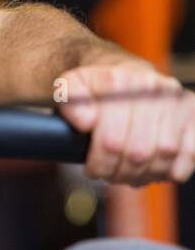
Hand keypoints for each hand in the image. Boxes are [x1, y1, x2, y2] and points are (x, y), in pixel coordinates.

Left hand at [55, 59, 194, 185]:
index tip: (92, 168)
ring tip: (128, 173)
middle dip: (120, 171)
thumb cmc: (95, 88)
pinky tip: (152, 168)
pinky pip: (190, 154)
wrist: (122, 75)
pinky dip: (171, 170)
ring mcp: (177, 100)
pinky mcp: (192, 113)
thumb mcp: (70, 87)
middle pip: (138, 152)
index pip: (111, 140)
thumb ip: (68, 100)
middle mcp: (153, 87)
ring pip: (164, 156)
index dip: (100, 163)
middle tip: (109, 173)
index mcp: (121, 80)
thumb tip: (85, 122)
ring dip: (143, 174)